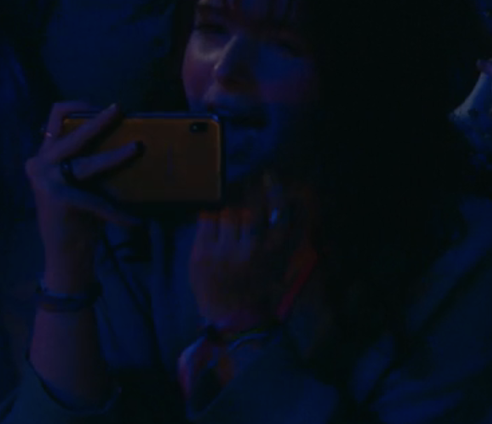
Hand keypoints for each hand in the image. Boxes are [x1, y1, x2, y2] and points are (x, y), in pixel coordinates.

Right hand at [25, 104, 143, 282]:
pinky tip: (137, 222)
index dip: (78, 106)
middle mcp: (40, 165)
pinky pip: (99, 202)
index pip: (55, 117)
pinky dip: (119, 213)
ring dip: (116, 156)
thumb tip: (129, 134)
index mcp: (45, 156)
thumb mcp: (81, 180)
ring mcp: (47, 183)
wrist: (64, 251)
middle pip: (71, 133)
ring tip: (137, 148)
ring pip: (88, 163)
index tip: (105, 106)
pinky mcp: (61, 201)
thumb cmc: (79, 212)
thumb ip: (89, 159)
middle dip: (98, 120)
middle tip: (120, 108)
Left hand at [189, 176, 305, 330]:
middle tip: (240, 218)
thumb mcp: (280, 263)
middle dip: (244, 211)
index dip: (275, 191)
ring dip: (227, 218)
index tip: (269, 176)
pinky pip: (206, 220)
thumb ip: (285, 235)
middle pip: (247, 211)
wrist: (231, 316)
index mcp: (273, 252)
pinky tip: (213, 234)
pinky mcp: (201, 255)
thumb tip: (290, 202)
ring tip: (225, 232)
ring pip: (227, 214)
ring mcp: (224, 253)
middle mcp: (250, 251)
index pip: (279, 213)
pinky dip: (209, 223)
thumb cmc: (257, 286)